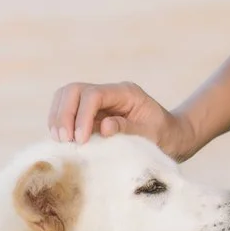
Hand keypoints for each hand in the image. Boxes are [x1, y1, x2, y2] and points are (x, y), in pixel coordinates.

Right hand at [47, 80, 203, 160]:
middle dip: (64, 114)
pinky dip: (60, 122)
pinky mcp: (92, 112)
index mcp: (126, 92)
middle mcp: (110, 92)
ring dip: (58, 117)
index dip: (82, 116)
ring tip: (61, 140)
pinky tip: (62, 139)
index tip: (81, 140)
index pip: (93, 95)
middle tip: (65, 139)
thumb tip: (104, 126)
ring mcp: (100, 100)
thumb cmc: (165, 136)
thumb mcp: (152, 135)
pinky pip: (67, 109)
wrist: (171, 137)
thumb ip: (129, 129)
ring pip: (66, 96)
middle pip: (74, 90)